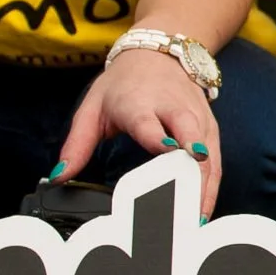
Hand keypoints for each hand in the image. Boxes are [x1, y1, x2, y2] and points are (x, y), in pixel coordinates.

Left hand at [59, 48, 221, 216]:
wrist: (158, 53)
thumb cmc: (124, 84)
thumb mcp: (93, 106)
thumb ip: (77, 144)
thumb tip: (60, 175)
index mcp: (139, 103)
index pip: (150, 121)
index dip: (158, 137)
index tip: (166, 152)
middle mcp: (173, 108)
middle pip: (188, 136)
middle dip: (190, 167)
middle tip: (186, 203)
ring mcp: (196, 118)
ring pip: (206, 153)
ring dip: (202, 187)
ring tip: (194, 221)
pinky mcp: (210, 128)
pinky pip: (215, 161)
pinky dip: (210, 188)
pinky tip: (203, 213)